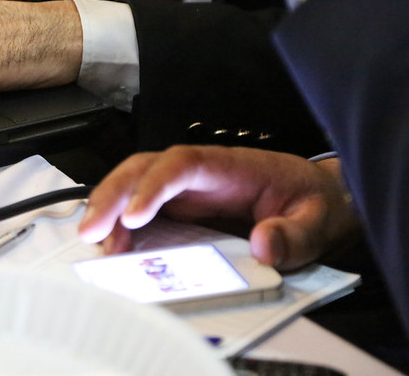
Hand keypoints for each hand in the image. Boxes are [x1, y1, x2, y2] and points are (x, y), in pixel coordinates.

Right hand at [78, 146, 358, 270]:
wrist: (316, 199)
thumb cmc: (311, 202)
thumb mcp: (315, 221)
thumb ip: (292, 235)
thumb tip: (262, 245)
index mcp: (231, 167)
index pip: (181, 164)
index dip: (152, 186)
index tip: (133, 215)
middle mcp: (200, 173)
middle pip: (144, 168)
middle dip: (112, 194)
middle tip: (92, 230)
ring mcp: (187, 188)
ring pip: (134, 183)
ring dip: (109, 208)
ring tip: (96, 242)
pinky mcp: (181, 206)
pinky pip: (141, 207)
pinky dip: (120, 224)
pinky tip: (113, 245)